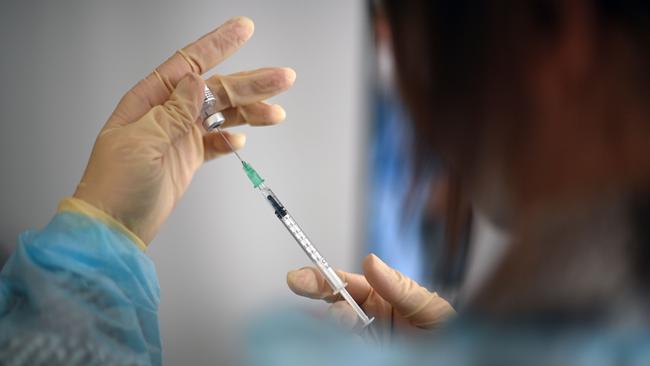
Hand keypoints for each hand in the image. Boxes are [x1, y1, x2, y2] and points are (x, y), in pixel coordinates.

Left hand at [74, 17, 295, 243]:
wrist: (115, 227)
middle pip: (216, 89)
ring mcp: (180, 136)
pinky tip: (241, 138)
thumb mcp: (142, 143)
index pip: (189, 64)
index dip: (218, 45)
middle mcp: (168, 113)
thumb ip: (172, 112)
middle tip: (283, 78)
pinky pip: (217, 140)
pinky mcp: (189, 157)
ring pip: (223, 114)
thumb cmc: (115, 185)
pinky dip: (231, 138)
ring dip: (250, 111)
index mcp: (150, 101)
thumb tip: (196, 81)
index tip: (243, 29)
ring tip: (276, 111)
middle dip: (251, 82)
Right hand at [287, 254, 454, 340]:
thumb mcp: (428, 306)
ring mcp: (360, 340)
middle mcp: (364, 317)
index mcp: (378, 296)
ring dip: (334, 319)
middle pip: (331, 303)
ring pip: (331, 328)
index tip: (298, 277)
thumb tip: (370, 261)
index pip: (343, 283)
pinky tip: (341, 340)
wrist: (451, 358)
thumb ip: (399, 286)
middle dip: (315, 293)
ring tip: (348, 320)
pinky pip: (339, 349)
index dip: (319, 277)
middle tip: (301, 287)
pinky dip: (335, 344)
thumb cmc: (444, 332)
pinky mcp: (358, 356)